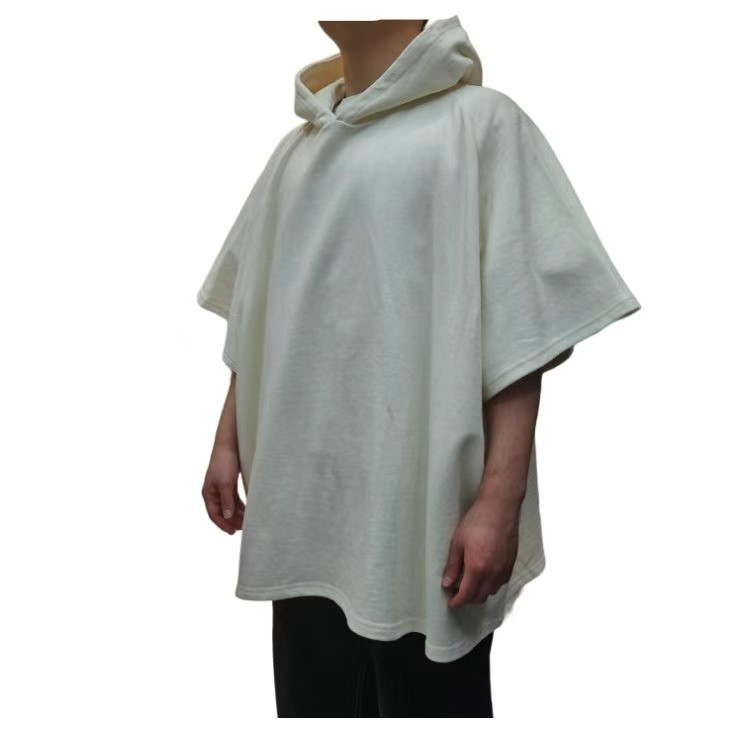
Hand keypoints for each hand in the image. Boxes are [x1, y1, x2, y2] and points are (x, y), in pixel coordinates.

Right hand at [201, 445, 245, 533]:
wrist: (229, 445)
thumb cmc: (224, 462)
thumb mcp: (226, 483)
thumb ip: (227, 500)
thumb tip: (227, 516)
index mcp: (208, 493)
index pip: (214, 514)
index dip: (222, 524)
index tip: (232, 532)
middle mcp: (213, 493)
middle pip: (222, 512)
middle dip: (232, 521)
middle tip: (243, 528)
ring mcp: (221, 488)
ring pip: (229, 506)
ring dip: (237, 514)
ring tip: (247, 521)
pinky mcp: (230, 484)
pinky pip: (234, 499)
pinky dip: (240, 506)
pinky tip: (248, 510)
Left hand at [441, 490, 520, 607]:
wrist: (500, 508)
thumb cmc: (477, 521)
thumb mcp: (458, 542)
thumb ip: (453, 565)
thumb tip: (447, 583)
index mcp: (478, 568)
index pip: (467, 595)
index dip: (457, 601)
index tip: (451, 602)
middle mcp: (493, 573)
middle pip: (480, 597)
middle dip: (468, 599)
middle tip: (457, 593)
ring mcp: (504, 569)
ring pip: (492, 591)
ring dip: (480, 593)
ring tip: (470, 584)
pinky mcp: (512, 563)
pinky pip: (501, 582)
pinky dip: (491, 585)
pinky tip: (485, 575)